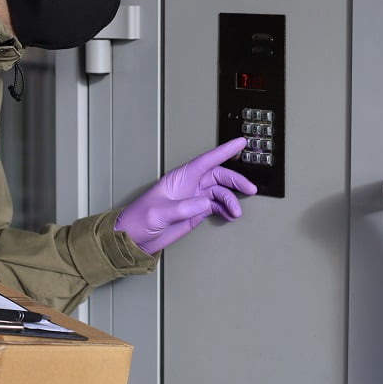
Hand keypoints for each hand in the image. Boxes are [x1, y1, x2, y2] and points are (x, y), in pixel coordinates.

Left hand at [115, 137, 256, 252]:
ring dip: (231, 200)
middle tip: (250, 189)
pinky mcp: (194, 212)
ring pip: (219, 192)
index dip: (224, 151)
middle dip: (235, 181)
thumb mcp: (158, 213)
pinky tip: (230, 215)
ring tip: (235, 213)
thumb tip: (206, 203)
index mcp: (179, 179)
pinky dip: (225, 210)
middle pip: (218, 176)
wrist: (132, 240)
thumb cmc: (138, 221)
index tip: (240, 143)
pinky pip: (215, 206)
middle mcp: (188, 186)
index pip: (205, 161)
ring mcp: (192, 199)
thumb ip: (183, 208)